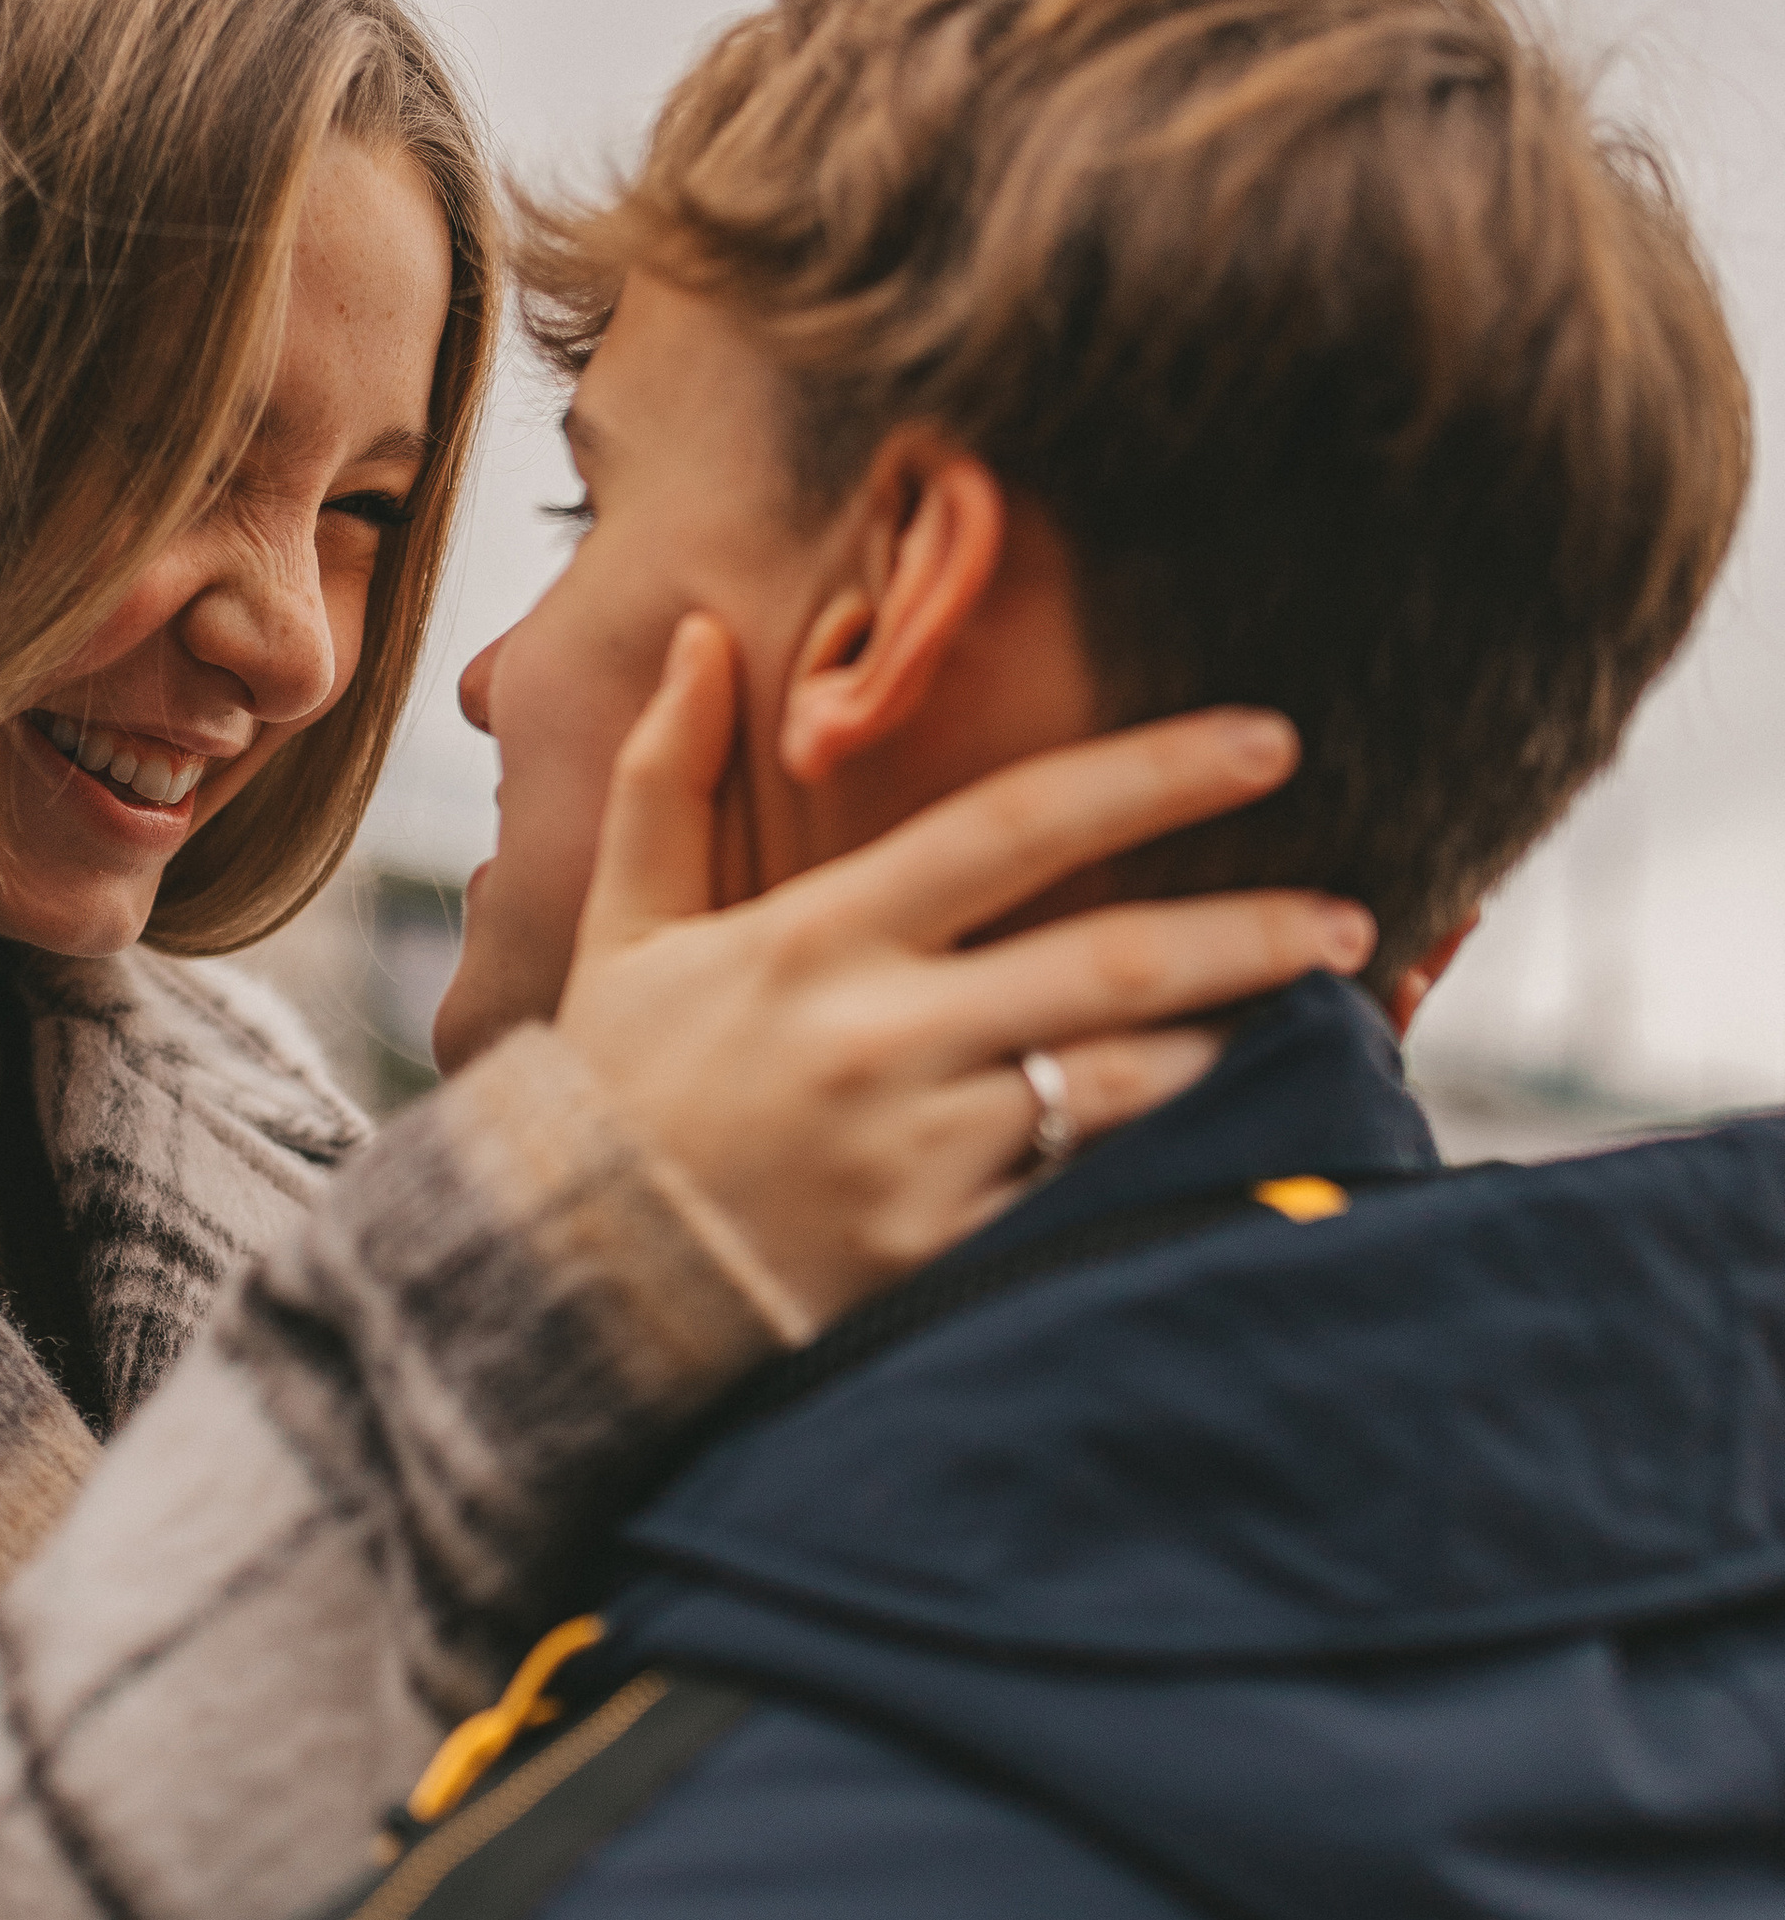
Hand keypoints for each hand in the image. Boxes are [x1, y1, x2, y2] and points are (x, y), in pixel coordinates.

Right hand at [555, 614, 1373, 1333]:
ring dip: (1231, 1050)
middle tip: (1352, 913)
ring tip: (1311, 1022)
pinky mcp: (938, 1258)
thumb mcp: (623, 930)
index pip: (1015, 828)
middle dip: (1253, 933)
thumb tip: (700, 636)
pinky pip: (1085, 1197)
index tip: (1269, 742)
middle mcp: (882, 1039)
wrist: (567, 1283)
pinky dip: (1167, 1164)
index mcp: (820, 943)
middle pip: (1114, 963)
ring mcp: (918, 1156)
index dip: (1154, 775)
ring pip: (1123, 1087)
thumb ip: (667, 781)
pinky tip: (1239, 1140)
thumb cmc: (610, 1098)